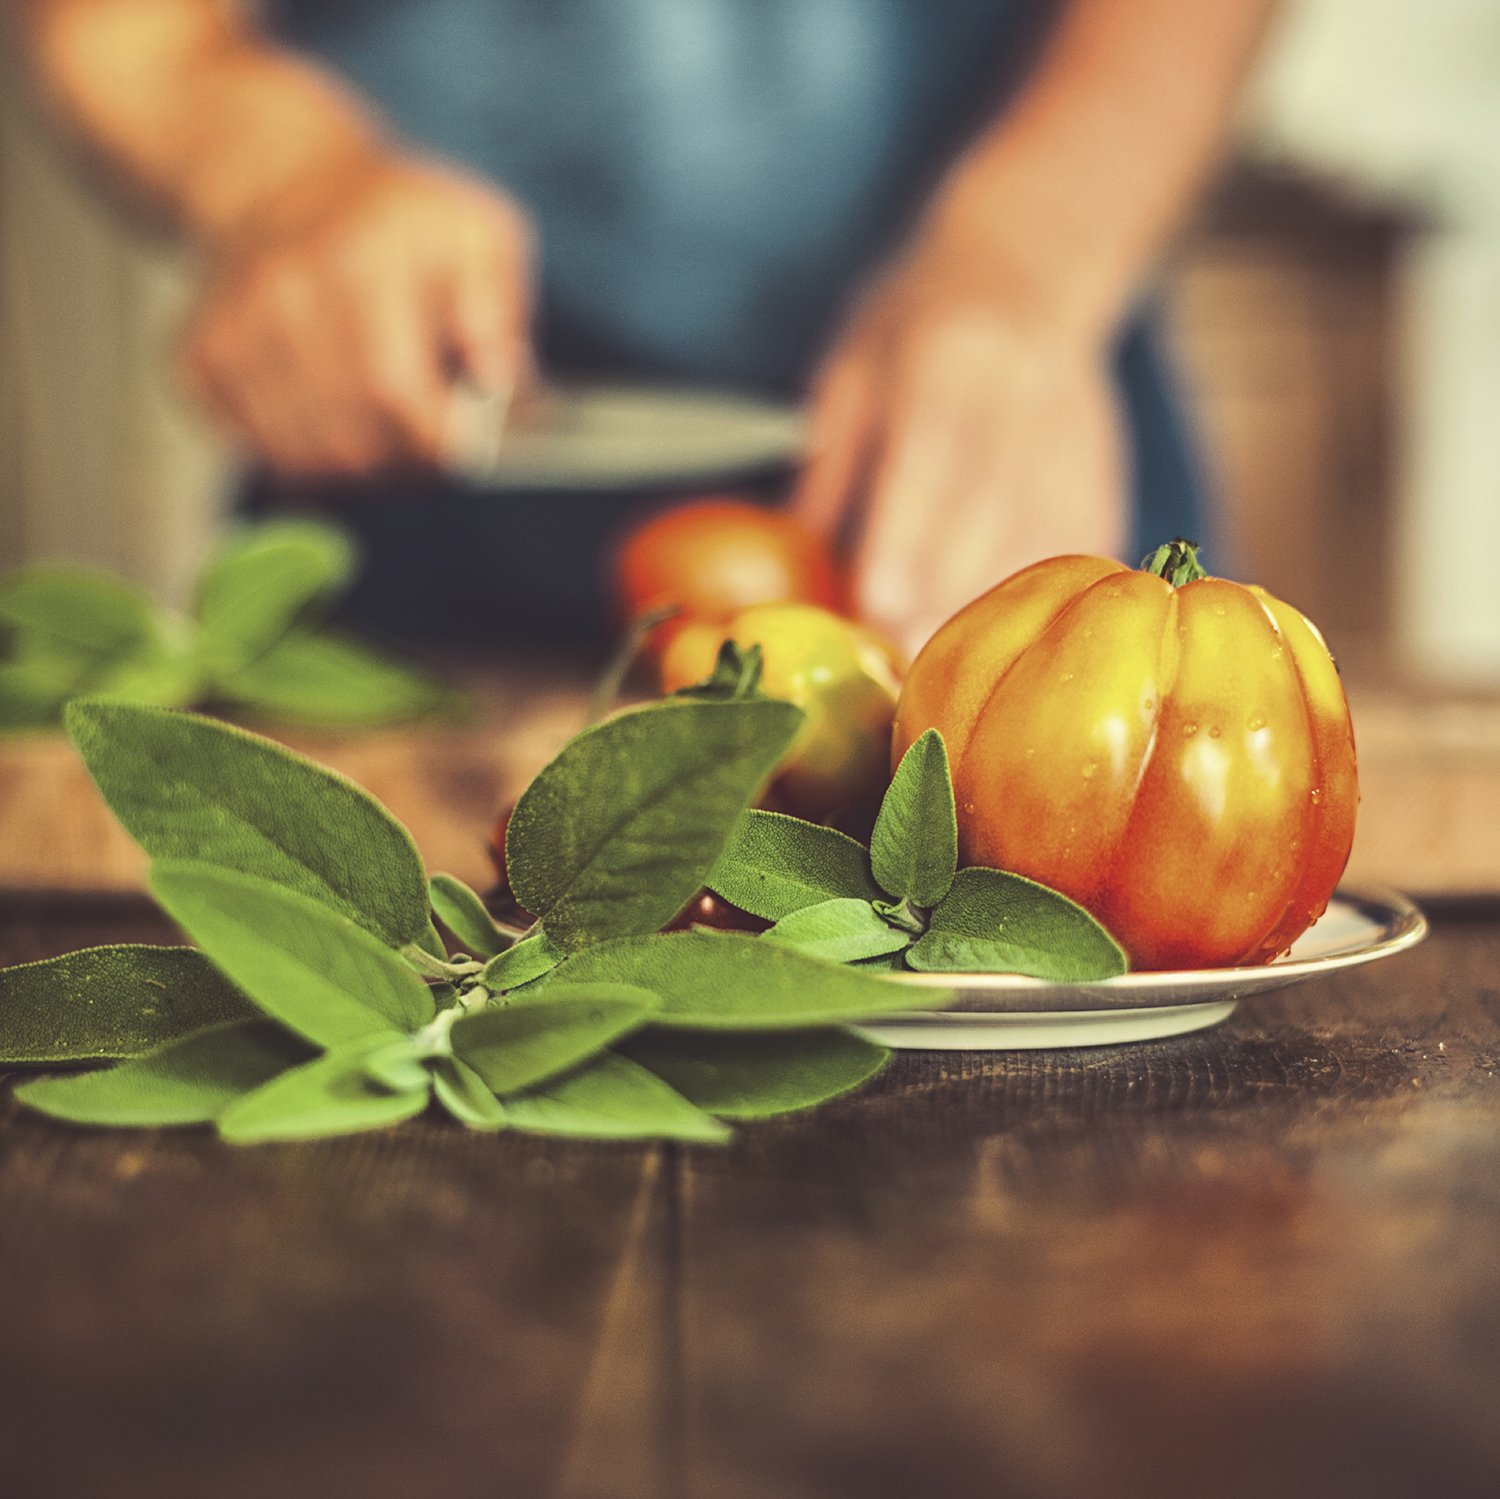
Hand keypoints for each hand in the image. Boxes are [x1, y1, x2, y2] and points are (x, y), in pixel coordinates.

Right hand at [180, 149, 533, 476]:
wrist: (279, 183)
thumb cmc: (398, 221)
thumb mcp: (476, 234)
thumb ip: (501, 312)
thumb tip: (503, 384)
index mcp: (360, 262)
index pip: (396, 394)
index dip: (439, 444)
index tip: (469, 448)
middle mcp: (284, 297)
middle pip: (352, 443)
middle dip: (408, 463)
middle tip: (434, 441)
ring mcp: (234, 332)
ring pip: (306, 460)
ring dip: (360, 466)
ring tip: (386, 426)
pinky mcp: (200, 361)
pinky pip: (260, 450)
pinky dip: (306, 454)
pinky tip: (331, 412)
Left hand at [794, 219, 1126, 656]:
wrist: (1034, 272)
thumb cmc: (918, 327)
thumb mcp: (851, 372)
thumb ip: (829, 469)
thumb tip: (798, 568)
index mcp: (952, 360)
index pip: (931, 458)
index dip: (905, 535)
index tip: (873, 602)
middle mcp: (1026, 402)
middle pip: (985, 521)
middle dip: (936, 600)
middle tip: (888, 668)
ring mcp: (1076, 450)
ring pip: (1032, 556)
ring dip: (982, 623)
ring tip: (930, 675)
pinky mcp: (1102, 491)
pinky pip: (1067, 569)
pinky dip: (1027, 616)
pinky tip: (991, 655)